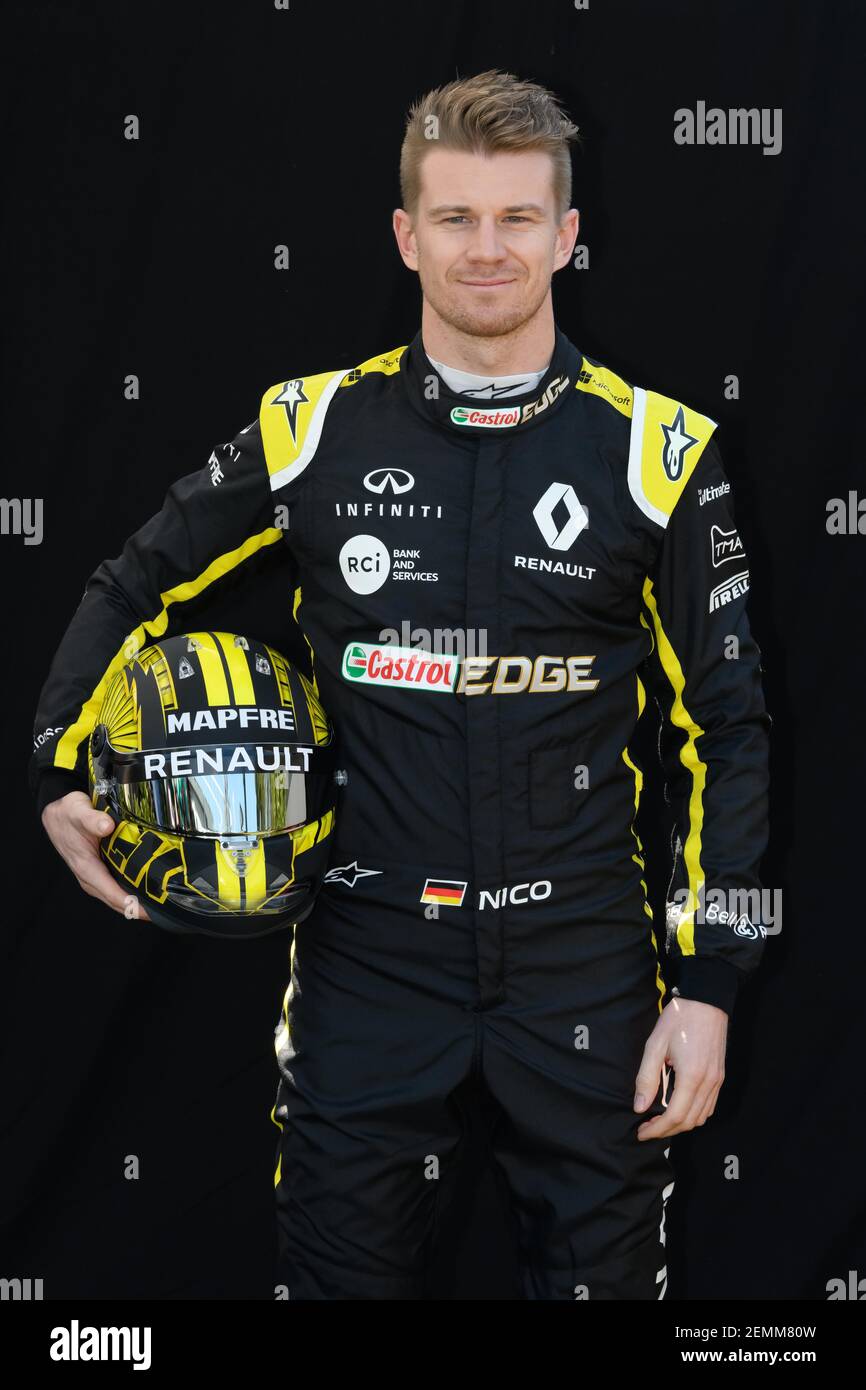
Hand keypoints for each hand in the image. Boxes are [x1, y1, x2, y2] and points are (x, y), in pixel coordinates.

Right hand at [41, 790, 150, 921]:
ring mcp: (95, 877)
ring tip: (162, 905)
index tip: (152, 911)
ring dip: (137, 904)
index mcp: (86, 867)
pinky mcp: (100, 874)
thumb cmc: (68, 814)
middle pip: (118, 902)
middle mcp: (90, 878)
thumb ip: (92, 819)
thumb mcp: (78, 811)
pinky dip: (132, 894)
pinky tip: (149, 892)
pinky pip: (117, 890)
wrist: (57, 815)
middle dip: (140, 909)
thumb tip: (106, 826)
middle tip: (166, 910)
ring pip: (118, 899)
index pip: (112, 893)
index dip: (132, 905)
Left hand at [633, 995, 726, 1138]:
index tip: (641, 1132)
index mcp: (692, 1077)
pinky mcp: (720, 1076)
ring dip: (681, 1125)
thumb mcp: (655, 1045)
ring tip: (660, 1121)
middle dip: (666, 1131)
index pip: (674, 1117)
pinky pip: (709, 1106)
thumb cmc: (679, 1019)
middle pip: (689, 1122)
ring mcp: (717, 1081)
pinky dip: (694, 1114)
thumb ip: (646, 1078)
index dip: (656, 1129)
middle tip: (647, 1129)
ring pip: (701, 1117)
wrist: (705, 1001)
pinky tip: (679, 1109)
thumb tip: (640, 1106)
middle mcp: (708, 1083)